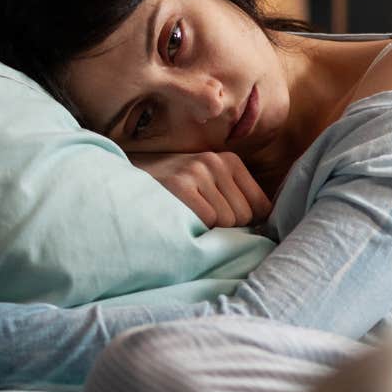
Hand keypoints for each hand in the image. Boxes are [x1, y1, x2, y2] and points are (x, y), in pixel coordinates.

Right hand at [131, 150, 271, 228]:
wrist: (125, 179)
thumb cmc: (172, 190)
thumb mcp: (208, 184)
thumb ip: (235, 199)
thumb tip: (265, 229)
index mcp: (230, 161)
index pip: (262, 206)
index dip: (248, 223)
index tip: (228, 225)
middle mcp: (216, 162)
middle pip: (245, 216)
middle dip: (228, 226)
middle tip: (201, 218)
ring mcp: (197, 171)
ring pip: (228, 220)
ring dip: (210, 228)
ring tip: (189, 215)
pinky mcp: (180, 185)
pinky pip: (207, 221)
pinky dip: (196, 227)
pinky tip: (180, 216)